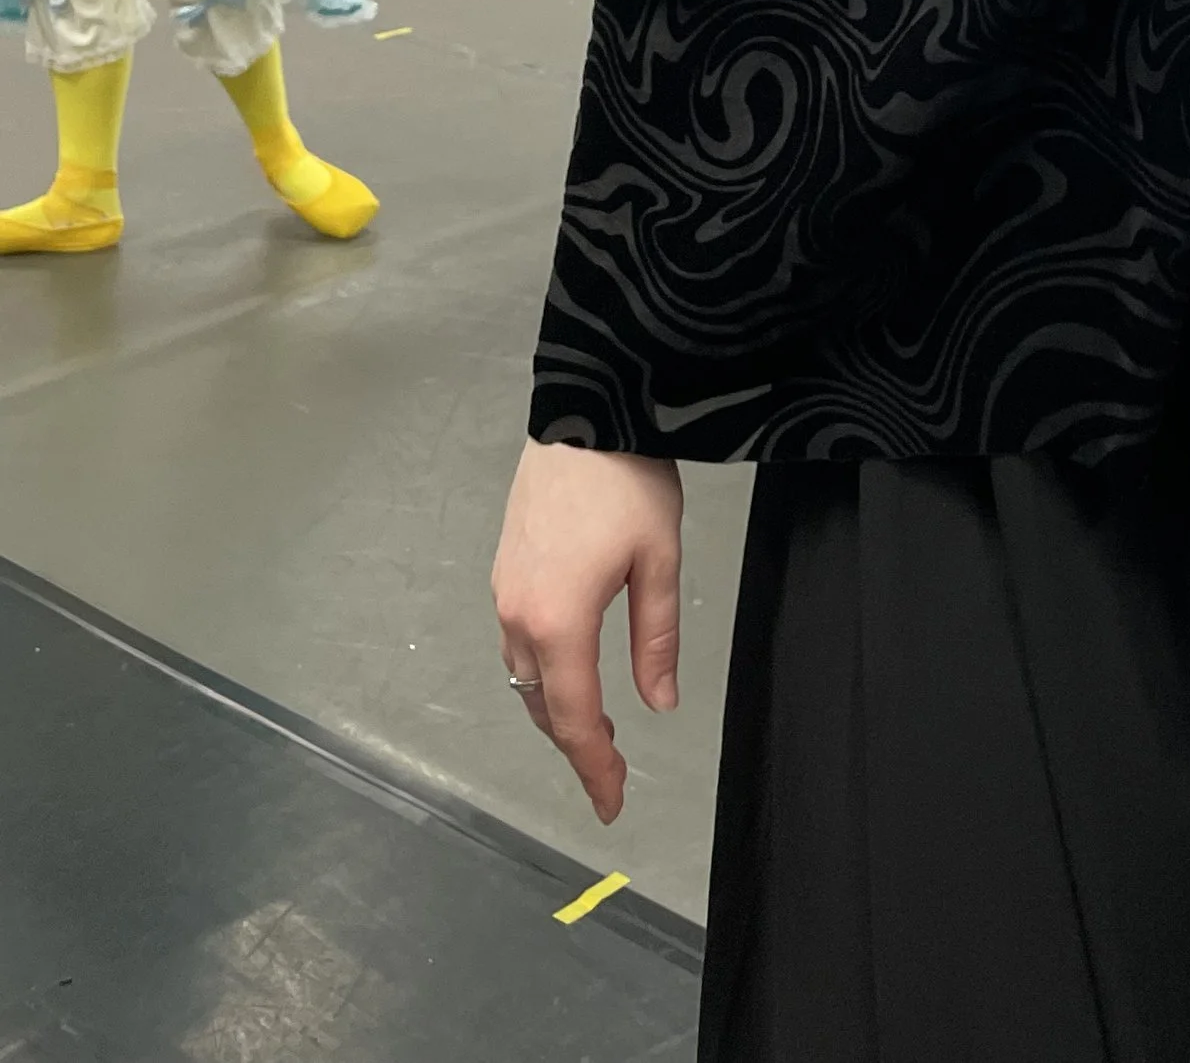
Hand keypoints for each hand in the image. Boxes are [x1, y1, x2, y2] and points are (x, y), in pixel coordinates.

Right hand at [491, 440, 682, 825]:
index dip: (594, 768)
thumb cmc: (630, 482)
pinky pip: (517, 642)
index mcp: (558, 622)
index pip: (575, 719)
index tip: (613, 805)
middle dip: (575, 743)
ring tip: (595, 729)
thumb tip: (660, 705)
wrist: (586, 409)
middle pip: (543, 704)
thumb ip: (656, 640)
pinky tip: (569, 669)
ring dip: (556, 708)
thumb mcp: (661, 561)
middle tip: (611, 772)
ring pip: (524, 675)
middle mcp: (518, 616)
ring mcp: (503, 591)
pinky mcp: (504, 568)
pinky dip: (543, 671)